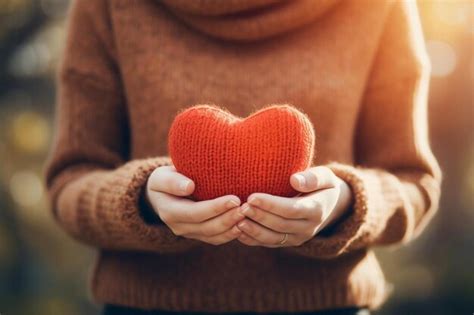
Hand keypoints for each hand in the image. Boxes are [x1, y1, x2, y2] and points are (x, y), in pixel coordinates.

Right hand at [146, 166, 244, 244]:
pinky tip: (244, 225)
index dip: (216, 208)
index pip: (195, 213)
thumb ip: (172, 182)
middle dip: (228, 219)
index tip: (234, 199)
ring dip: (232, 228)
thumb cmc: (165, 180)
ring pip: (214, 236)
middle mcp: (179, 227)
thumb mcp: (161, 177)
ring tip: (248, 216)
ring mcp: (190, 233)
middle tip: (246, 208)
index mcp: (169, 212)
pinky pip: (216, 239)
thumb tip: (189, 187)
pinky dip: (231, 234)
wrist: (163, 194)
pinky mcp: (199, 235)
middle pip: (207, 227)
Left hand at [236, 166, 352, 246]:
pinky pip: (269, 243)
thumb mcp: (325, 176)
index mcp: (316, 210)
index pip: (291, 209)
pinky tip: (238, 231)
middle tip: (241, 207)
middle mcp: (308, 228)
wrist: (329, 204)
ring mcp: (298, 237)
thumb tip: (295, 180)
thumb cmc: (322, 184)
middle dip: (259, 217)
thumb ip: (313, 177)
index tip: (252, 197)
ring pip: (273, 238)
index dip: (270, 205)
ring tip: (236, 221)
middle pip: (280, 225)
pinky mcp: (288, 242)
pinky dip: (253, 240)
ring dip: (254, 231)